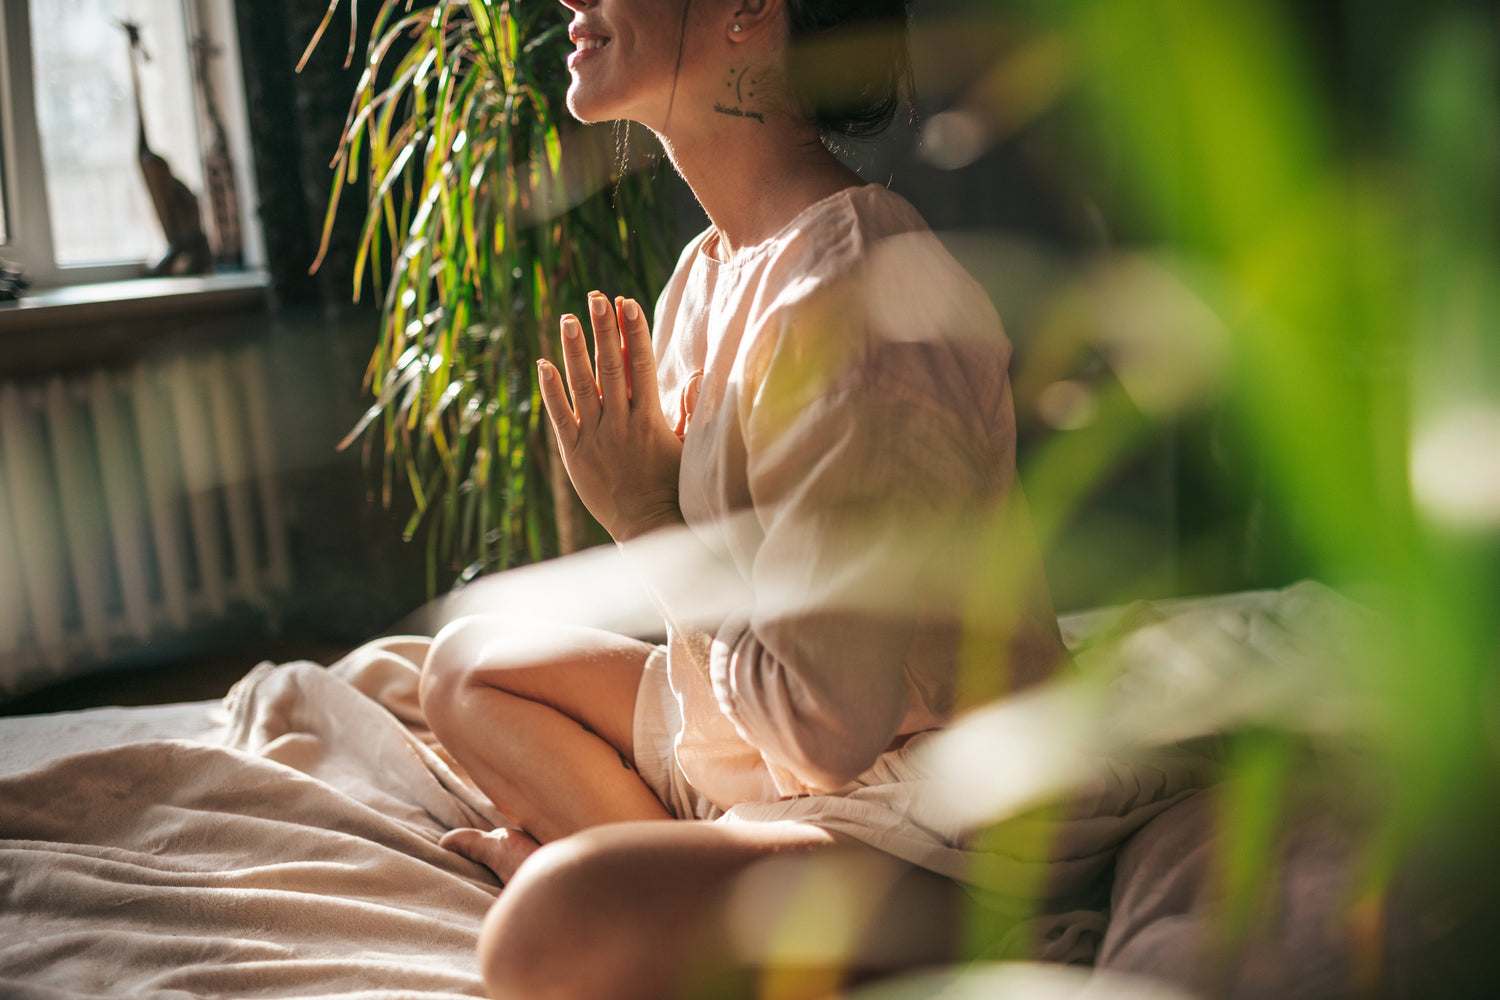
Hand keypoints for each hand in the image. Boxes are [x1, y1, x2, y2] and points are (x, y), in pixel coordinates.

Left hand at [539, 292, 686, 541]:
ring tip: (568, 318)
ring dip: (575, 349)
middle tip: (597, 297)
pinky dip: (551, 390)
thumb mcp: (688, 447)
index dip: (634, 331)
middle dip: (605, 329)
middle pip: (611, 367)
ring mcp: (596, 438)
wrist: (647, 525)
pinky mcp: (575, 454)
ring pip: (583, 385)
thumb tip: (698, 378)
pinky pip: (560, 416)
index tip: (628, 302)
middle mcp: (621, 423)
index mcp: (650, 418)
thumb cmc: (672, 486)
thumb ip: (689, 411)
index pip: (642, 365)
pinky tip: (544, 363)